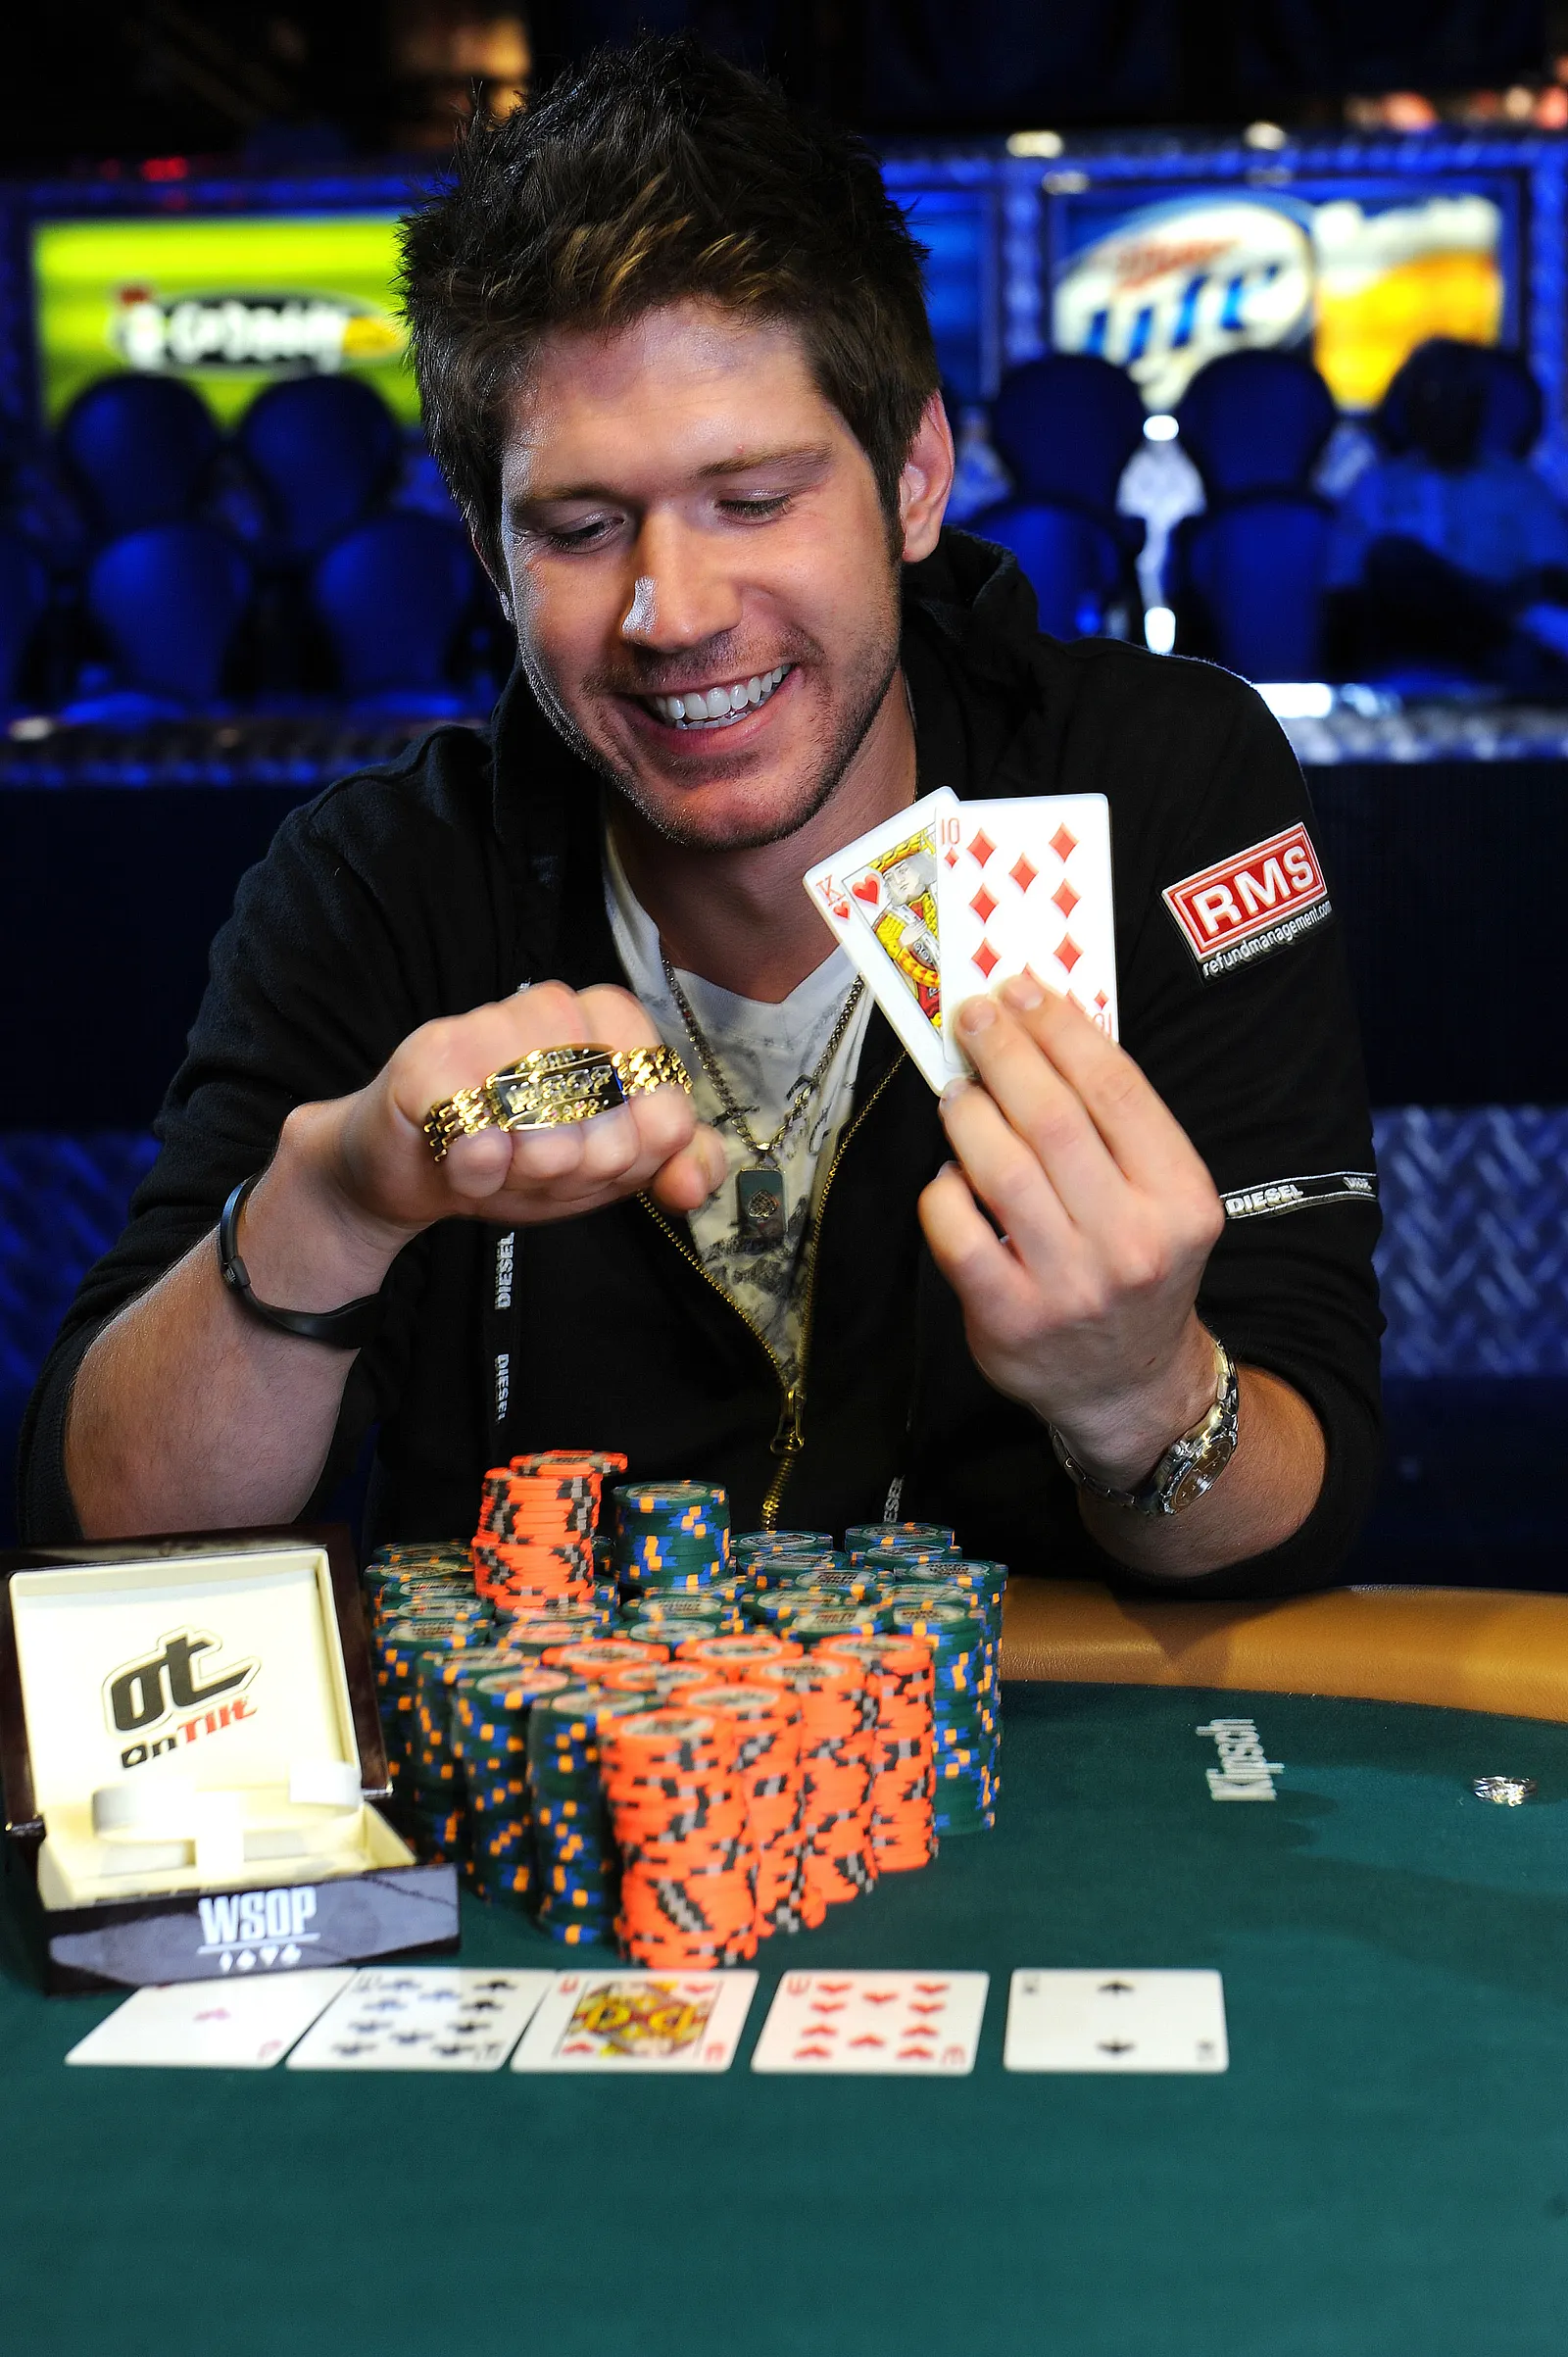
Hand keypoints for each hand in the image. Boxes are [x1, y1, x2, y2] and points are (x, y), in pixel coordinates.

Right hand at [280, 981, 725, 1268]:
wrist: (413, 1167)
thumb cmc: (518, 1153)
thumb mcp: (611, 1163)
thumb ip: (676, 1162)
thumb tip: (692, 1183)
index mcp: (608, 1019)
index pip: (666, 1104)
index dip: (637, 1154)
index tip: (602, 1160)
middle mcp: (552, 1005)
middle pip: (610, 1125)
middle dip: (577, 1173)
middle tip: (538, 1166)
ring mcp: (487, 1024)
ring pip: (548, 1131)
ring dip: (525, 1174)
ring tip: (500, 1162)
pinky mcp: (428, 1058)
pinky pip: (481, 1137)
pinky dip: (477, 1172)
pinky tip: (463, 1164)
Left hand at [918, 976, 1224, 1488]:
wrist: (1129, 1385)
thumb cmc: (1135, 1267)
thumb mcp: (1160, 1199)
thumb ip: (1116, 1125)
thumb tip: (1044, 1026)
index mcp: (1182, 1201)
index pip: (1116, 1091)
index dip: (1061, 1030)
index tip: (1021, 989)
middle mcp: (1132, 1243)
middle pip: (1053, 1121)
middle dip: (1004, 1054)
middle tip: (972, 1016)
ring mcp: (1069, 1285)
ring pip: (1000, 1170)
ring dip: (968, 1113)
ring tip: (957, 1089)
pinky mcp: (1010, 1319)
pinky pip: (957, 1232)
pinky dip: (944, 1189)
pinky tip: (951, 1172)